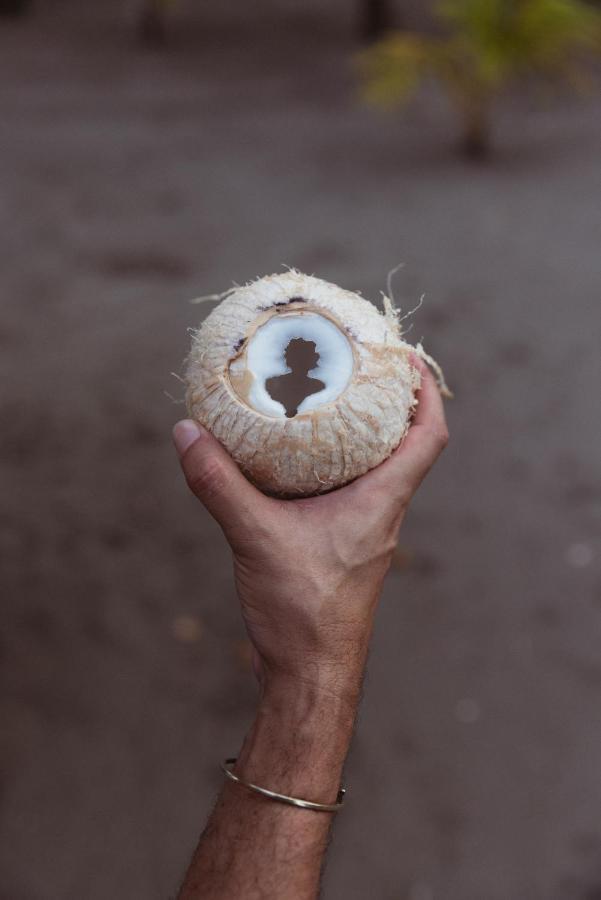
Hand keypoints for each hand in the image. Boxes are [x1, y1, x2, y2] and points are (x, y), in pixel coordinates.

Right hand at [173, 360, 447, 701]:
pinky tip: (294, 460)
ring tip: (326, 399)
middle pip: (405, 445)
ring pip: (375, 469)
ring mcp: (364, 532)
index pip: (428, 438)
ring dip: (361, 434)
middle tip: (358, 365)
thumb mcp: (256, 538)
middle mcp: (382, 513)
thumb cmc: (303, 615)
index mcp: (382, 503)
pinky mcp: (341, 547)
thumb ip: (220, 484)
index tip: (405, 357)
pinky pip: (347, 492)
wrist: (310, 677)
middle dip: (390, 402)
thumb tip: (188, 432)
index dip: (426, 393)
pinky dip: (331, 466)